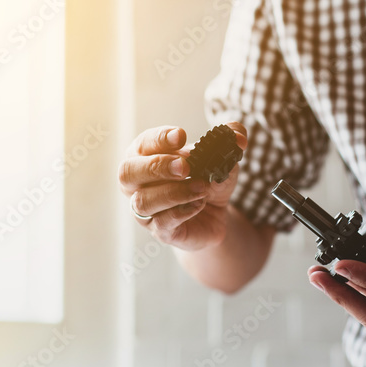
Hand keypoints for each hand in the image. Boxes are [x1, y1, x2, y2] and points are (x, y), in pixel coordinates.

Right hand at [118, 123, 246, 250]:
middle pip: (127, 172)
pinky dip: (182, 211)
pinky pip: (162, 222)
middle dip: (157, 166)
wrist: (215, 215)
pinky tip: (199, 203)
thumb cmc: (206, 179)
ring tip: (201, 187)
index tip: (181, 135)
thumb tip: (238, 137)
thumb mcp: (220, 157)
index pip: (142, 144)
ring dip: (174, 192)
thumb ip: (228, 141)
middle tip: (186, 167)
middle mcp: (137, 184)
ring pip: (143, 201)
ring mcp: (145, 210)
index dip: (158, 139)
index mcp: (144, 157)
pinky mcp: (160, 231)